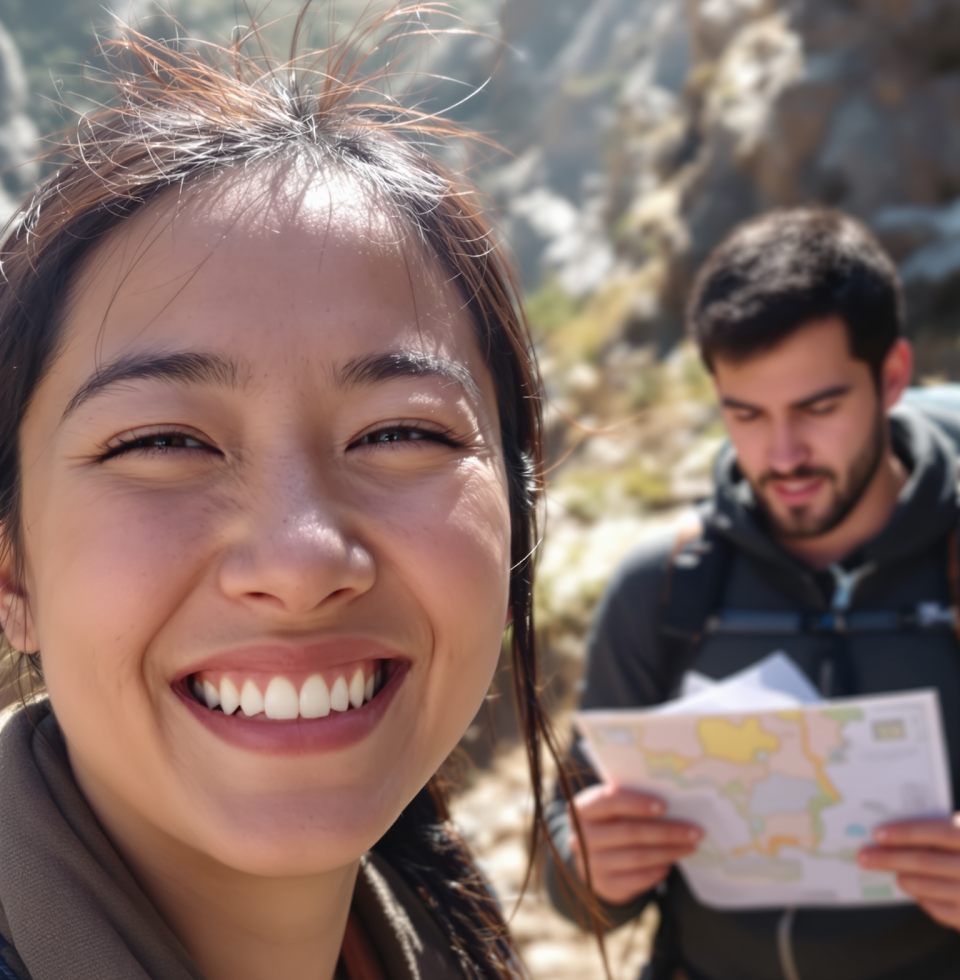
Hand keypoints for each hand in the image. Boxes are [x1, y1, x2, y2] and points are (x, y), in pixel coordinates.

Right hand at [567, 784, 701, 905]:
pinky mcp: (606, 886)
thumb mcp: (611, 807)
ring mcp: (591, 865)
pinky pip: (639, 878)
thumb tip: (673, 800)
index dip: (636, 803)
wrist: (591, 855)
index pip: (609, 802)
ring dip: (669, 851)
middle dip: (666, 831)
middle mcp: (582, 838)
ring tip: (691, 846)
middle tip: (695, 831)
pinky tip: (672, 861)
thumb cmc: (610, 821)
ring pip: (638, 857)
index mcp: (582, 809)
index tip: (665, 806)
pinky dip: (659, 870)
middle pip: (630, 832)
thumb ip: (630, 801)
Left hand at [858, 814, 959, 929]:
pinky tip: (917, 894)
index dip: (905, 832)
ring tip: (893, 876)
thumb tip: (893, 832)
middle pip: (924, 860)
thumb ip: (940, 833)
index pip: (937, 832)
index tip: (877, 834)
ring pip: (929, 886)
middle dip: (889, 858)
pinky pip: (940, 910)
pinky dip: (924, 900)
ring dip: (904, 879)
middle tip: (865, 857)